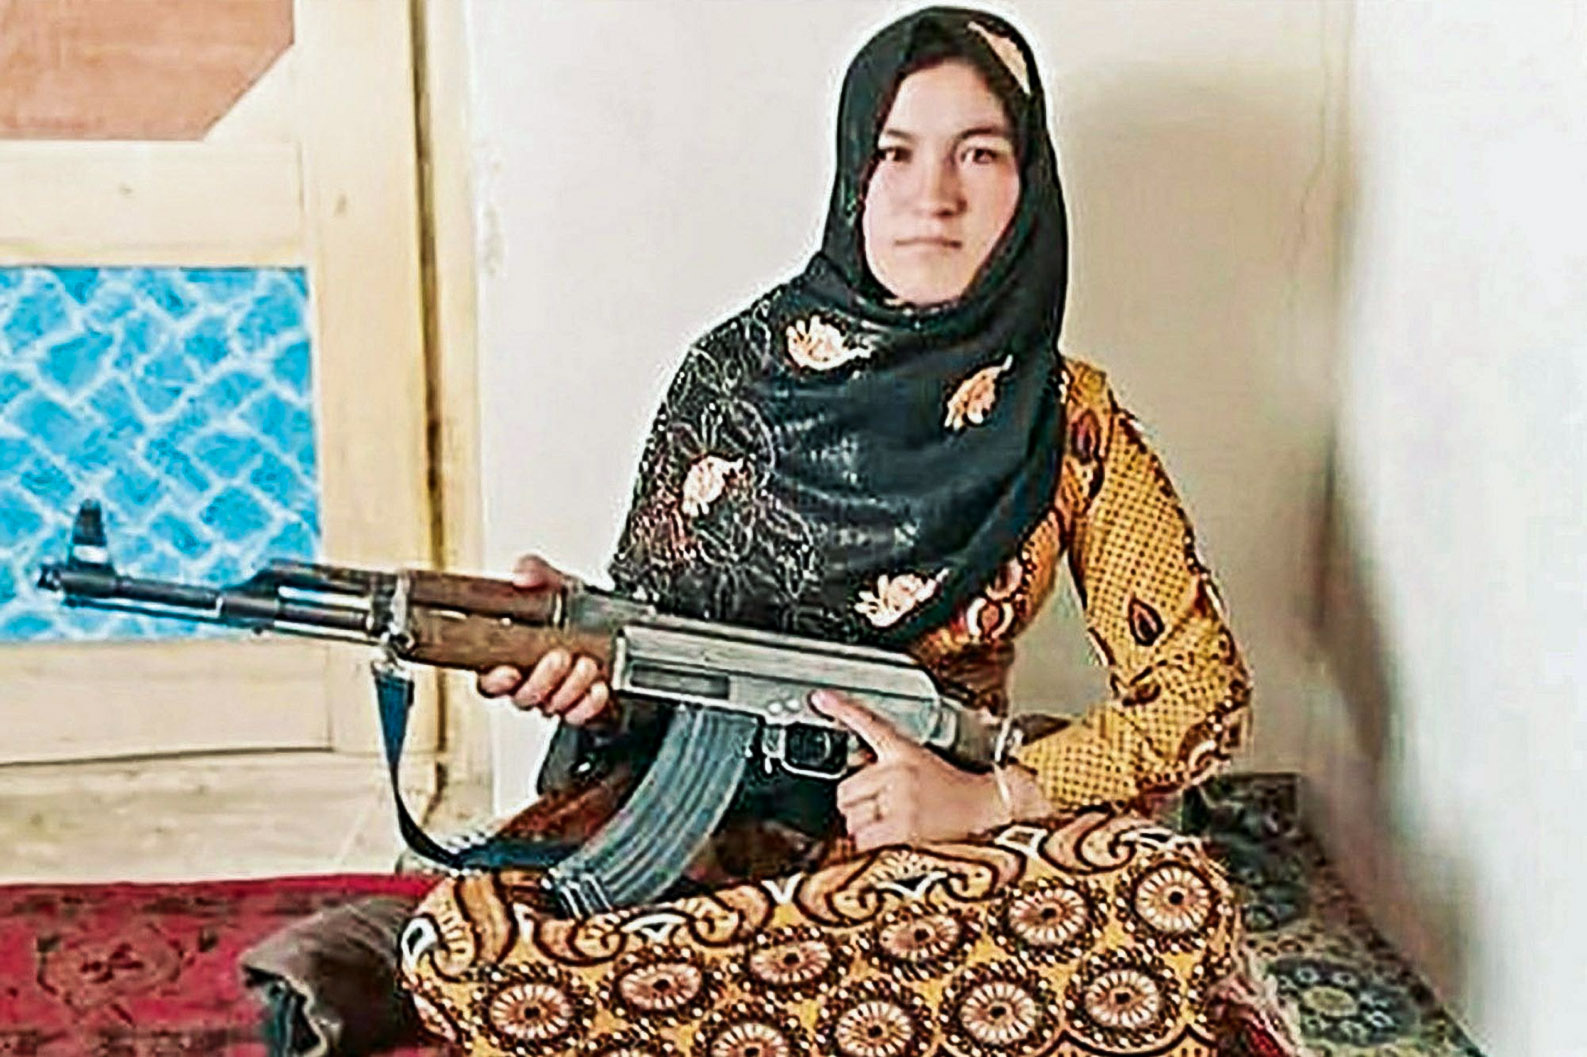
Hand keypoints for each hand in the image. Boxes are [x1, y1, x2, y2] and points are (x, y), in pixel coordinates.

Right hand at [475, 555, 612, 726]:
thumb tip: (523, 575)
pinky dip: (589, 704)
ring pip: (551, 707)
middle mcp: (530, 682)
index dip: (494, 680)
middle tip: (559, 656)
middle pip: (522, 698)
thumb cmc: (572, 608)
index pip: (488, 681)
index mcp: (511, 657)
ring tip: (586, 664)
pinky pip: (579, 715)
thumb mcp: (555, 585)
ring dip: (569, 688)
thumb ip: (535, 573)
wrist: (610, 624)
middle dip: (541, 680)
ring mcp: (555, 696)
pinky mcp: (580, 706)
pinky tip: (599, 688)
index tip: (508, 671)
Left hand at [811, 689, 1015, 850]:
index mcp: (902, 749)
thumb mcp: (918, 760)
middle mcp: (898, 771)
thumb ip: (883, 762)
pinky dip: (869, 842)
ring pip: (851, 817)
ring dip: (862, 824)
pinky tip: (887, 836)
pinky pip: (863, 838)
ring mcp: (901, 798)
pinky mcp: (905, 826)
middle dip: (855, 803)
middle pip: (845, 790)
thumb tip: (852, 766)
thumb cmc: (952, 786)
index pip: (868, 723)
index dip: (842, 708)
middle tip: (877, 806)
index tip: (820, 697)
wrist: (985, 804)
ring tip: (887, 821)